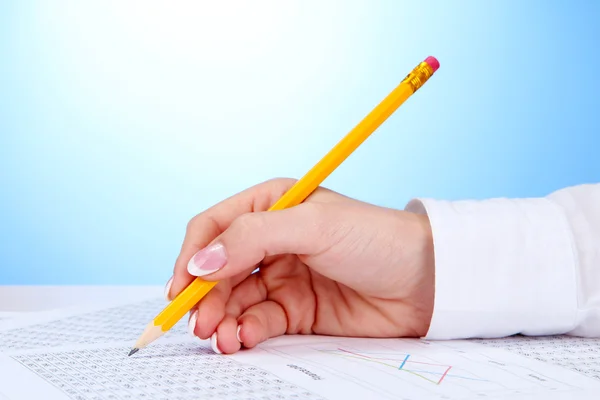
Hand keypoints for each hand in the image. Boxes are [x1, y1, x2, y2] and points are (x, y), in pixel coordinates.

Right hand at [166, 178, 434, 353]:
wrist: (424, 281)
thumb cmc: (374, 237)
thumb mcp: (312, 224)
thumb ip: (251, 238)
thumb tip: (198, 262)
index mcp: (271, 206)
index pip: (214, 227)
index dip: (191, 255)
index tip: (181, 287)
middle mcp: (271, 241)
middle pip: (218, 269)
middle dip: (204, 296)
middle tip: (199, 322)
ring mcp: (282, 277)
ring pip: (234, 300)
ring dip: (221, 319)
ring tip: (222, 337)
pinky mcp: (295, 311)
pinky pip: (258, 322)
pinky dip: (246, 332)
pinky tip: (244, 338)